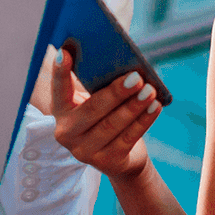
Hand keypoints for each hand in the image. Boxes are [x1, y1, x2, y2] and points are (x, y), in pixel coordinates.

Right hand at [50, 48, 160, 180]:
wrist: (117, 156)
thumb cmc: (106, 116)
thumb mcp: (96, 100)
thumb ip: (100, 83)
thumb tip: (123, 63)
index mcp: (61, 111)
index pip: (59, 89)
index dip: (60, 72)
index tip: (65, 52)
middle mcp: (66, 133)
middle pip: (92, 110)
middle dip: (116, 92)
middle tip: (136, 77)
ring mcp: (84, 151)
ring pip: (111, 126)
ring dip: (134, 107)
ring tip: (150, 91)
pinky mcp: (106, 162)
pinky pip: (128, 139)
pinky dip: (143, 121)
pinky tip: (156, 107)